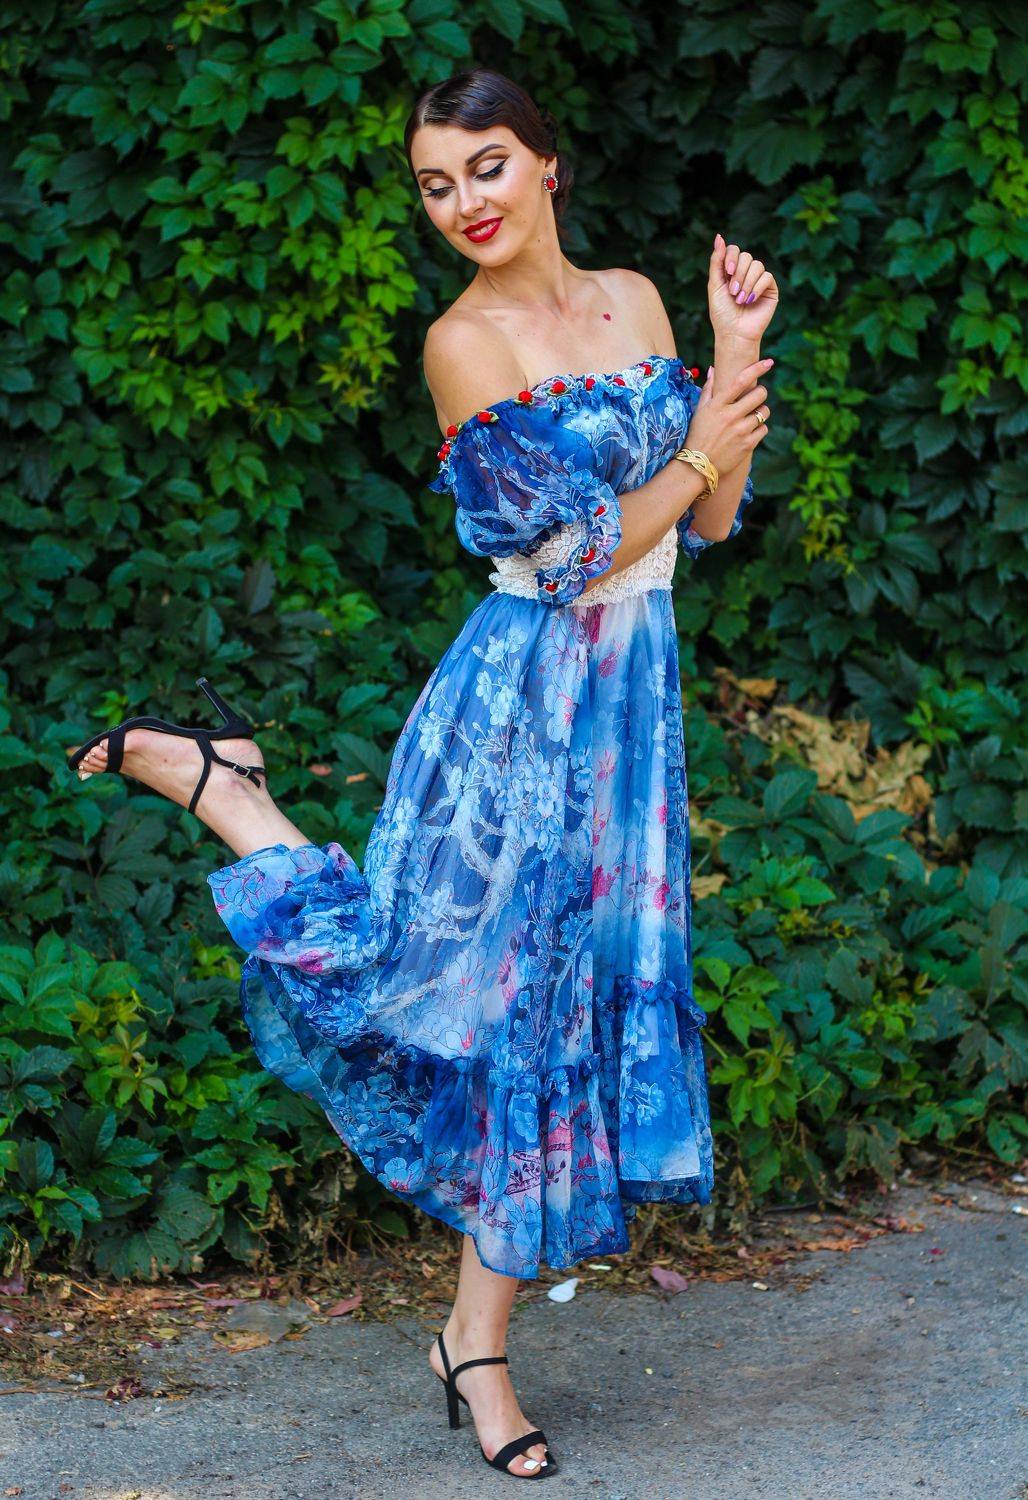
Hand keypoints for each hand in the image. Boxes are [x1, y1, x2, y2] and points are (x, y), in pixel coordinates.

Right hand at [681, 358, 772, 478]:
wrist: (697, 466)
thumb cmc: (697, 435)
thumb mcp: (699, 411)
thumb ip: (708, 389)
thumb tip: (713, 369)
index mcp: (718, 405)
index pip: (741, 380)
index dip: (757, 369)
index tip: (769, 362)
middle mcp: (730, 416)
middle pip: (760, 394)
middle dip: (760, 394)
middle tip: (755, 398)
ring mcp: (740, 431)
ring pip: (764, 412)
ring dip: (761, 412)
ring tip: (751, 417)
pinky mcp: (747, 445)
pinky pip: (764, 429)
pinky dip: (759, 429)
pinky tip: (749, 432)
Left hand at [708, 233, 778, 341]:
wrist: (734, 333)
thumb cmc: (722, 313)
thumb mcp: (714, 285)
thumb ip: (716, 261)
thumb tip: (719, 236)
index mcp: (731, 270)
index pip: (734, 250)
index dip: (731, 257)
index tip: (727, 271)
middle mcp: (746, 272)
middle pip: (746, 256)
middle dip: (738, 274)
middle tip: (733, 292)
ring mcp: (759, 280)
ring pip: (757, 265)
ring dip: (746, 283)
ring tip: (740, 300)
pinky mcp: (770, 289)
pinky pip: (766, 277)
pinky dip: (756, 288)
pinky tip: (750, 301)